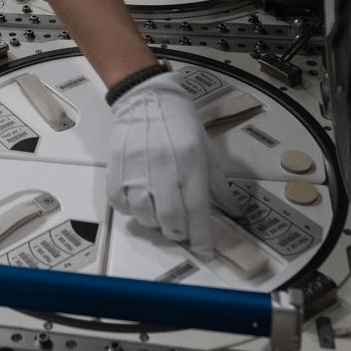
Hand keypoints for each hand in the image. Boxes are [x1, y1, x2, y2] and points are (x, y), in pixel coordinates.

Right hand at [106, 72, 235, 256]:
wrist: (147, 98)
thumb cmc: (181, 123)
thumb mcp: (207, 151)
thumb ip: (218, 184)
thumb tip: (234, 212)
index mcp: (190, 163)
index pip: (197, 209)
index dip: (201, 237)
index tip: (205, 252)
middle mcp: (163, 169)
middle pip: (169, 218)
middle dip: (178, 232)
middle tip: (181, 230)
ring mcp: (136, 169)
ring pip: (144, 215)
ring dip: (155, 223)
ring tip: (161, 216)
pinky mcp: (116, 168)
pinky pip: (120, 203)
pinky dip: (131, 211)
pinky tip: (140, 205)